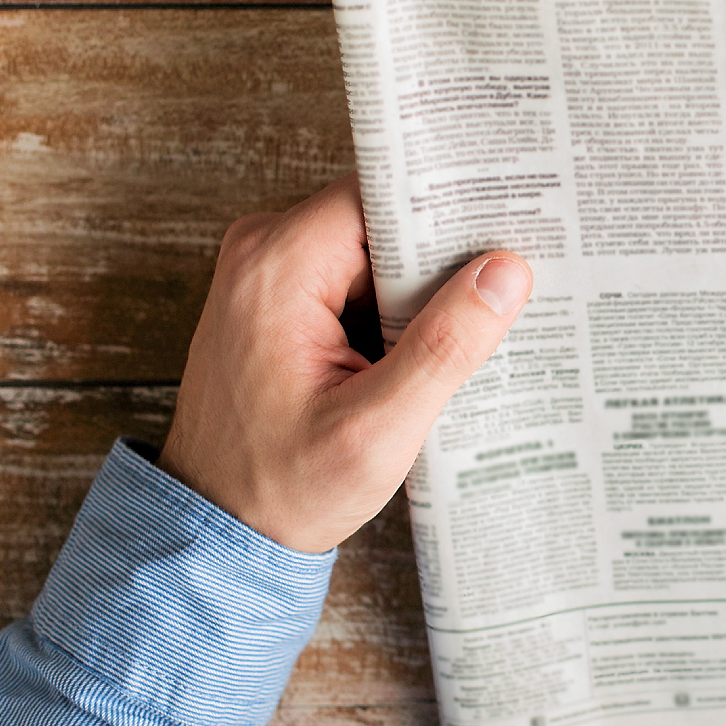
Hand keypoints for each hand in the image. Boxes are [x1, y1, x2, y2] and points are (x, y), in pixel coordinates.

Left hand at [158, 175, 531, 553]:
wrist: (216, 531)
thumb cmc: (284, 488)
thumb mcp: (377, 428)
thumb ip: (443, 347)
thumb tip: (507, 272)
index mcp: (277, 267)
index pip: (381, 194)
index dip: (448, 207)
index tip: (510, 227)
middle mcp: (261, 253)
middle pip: (379, 216)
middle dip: (442, 252)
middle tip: (507, 285)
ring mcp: (265, 274)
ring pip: (371, 247)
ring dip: (421, 285)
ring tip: (472, 324)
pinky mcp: (276, 300)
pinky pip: (351, 275)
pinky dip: (393, 305)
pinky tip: (429, 346)